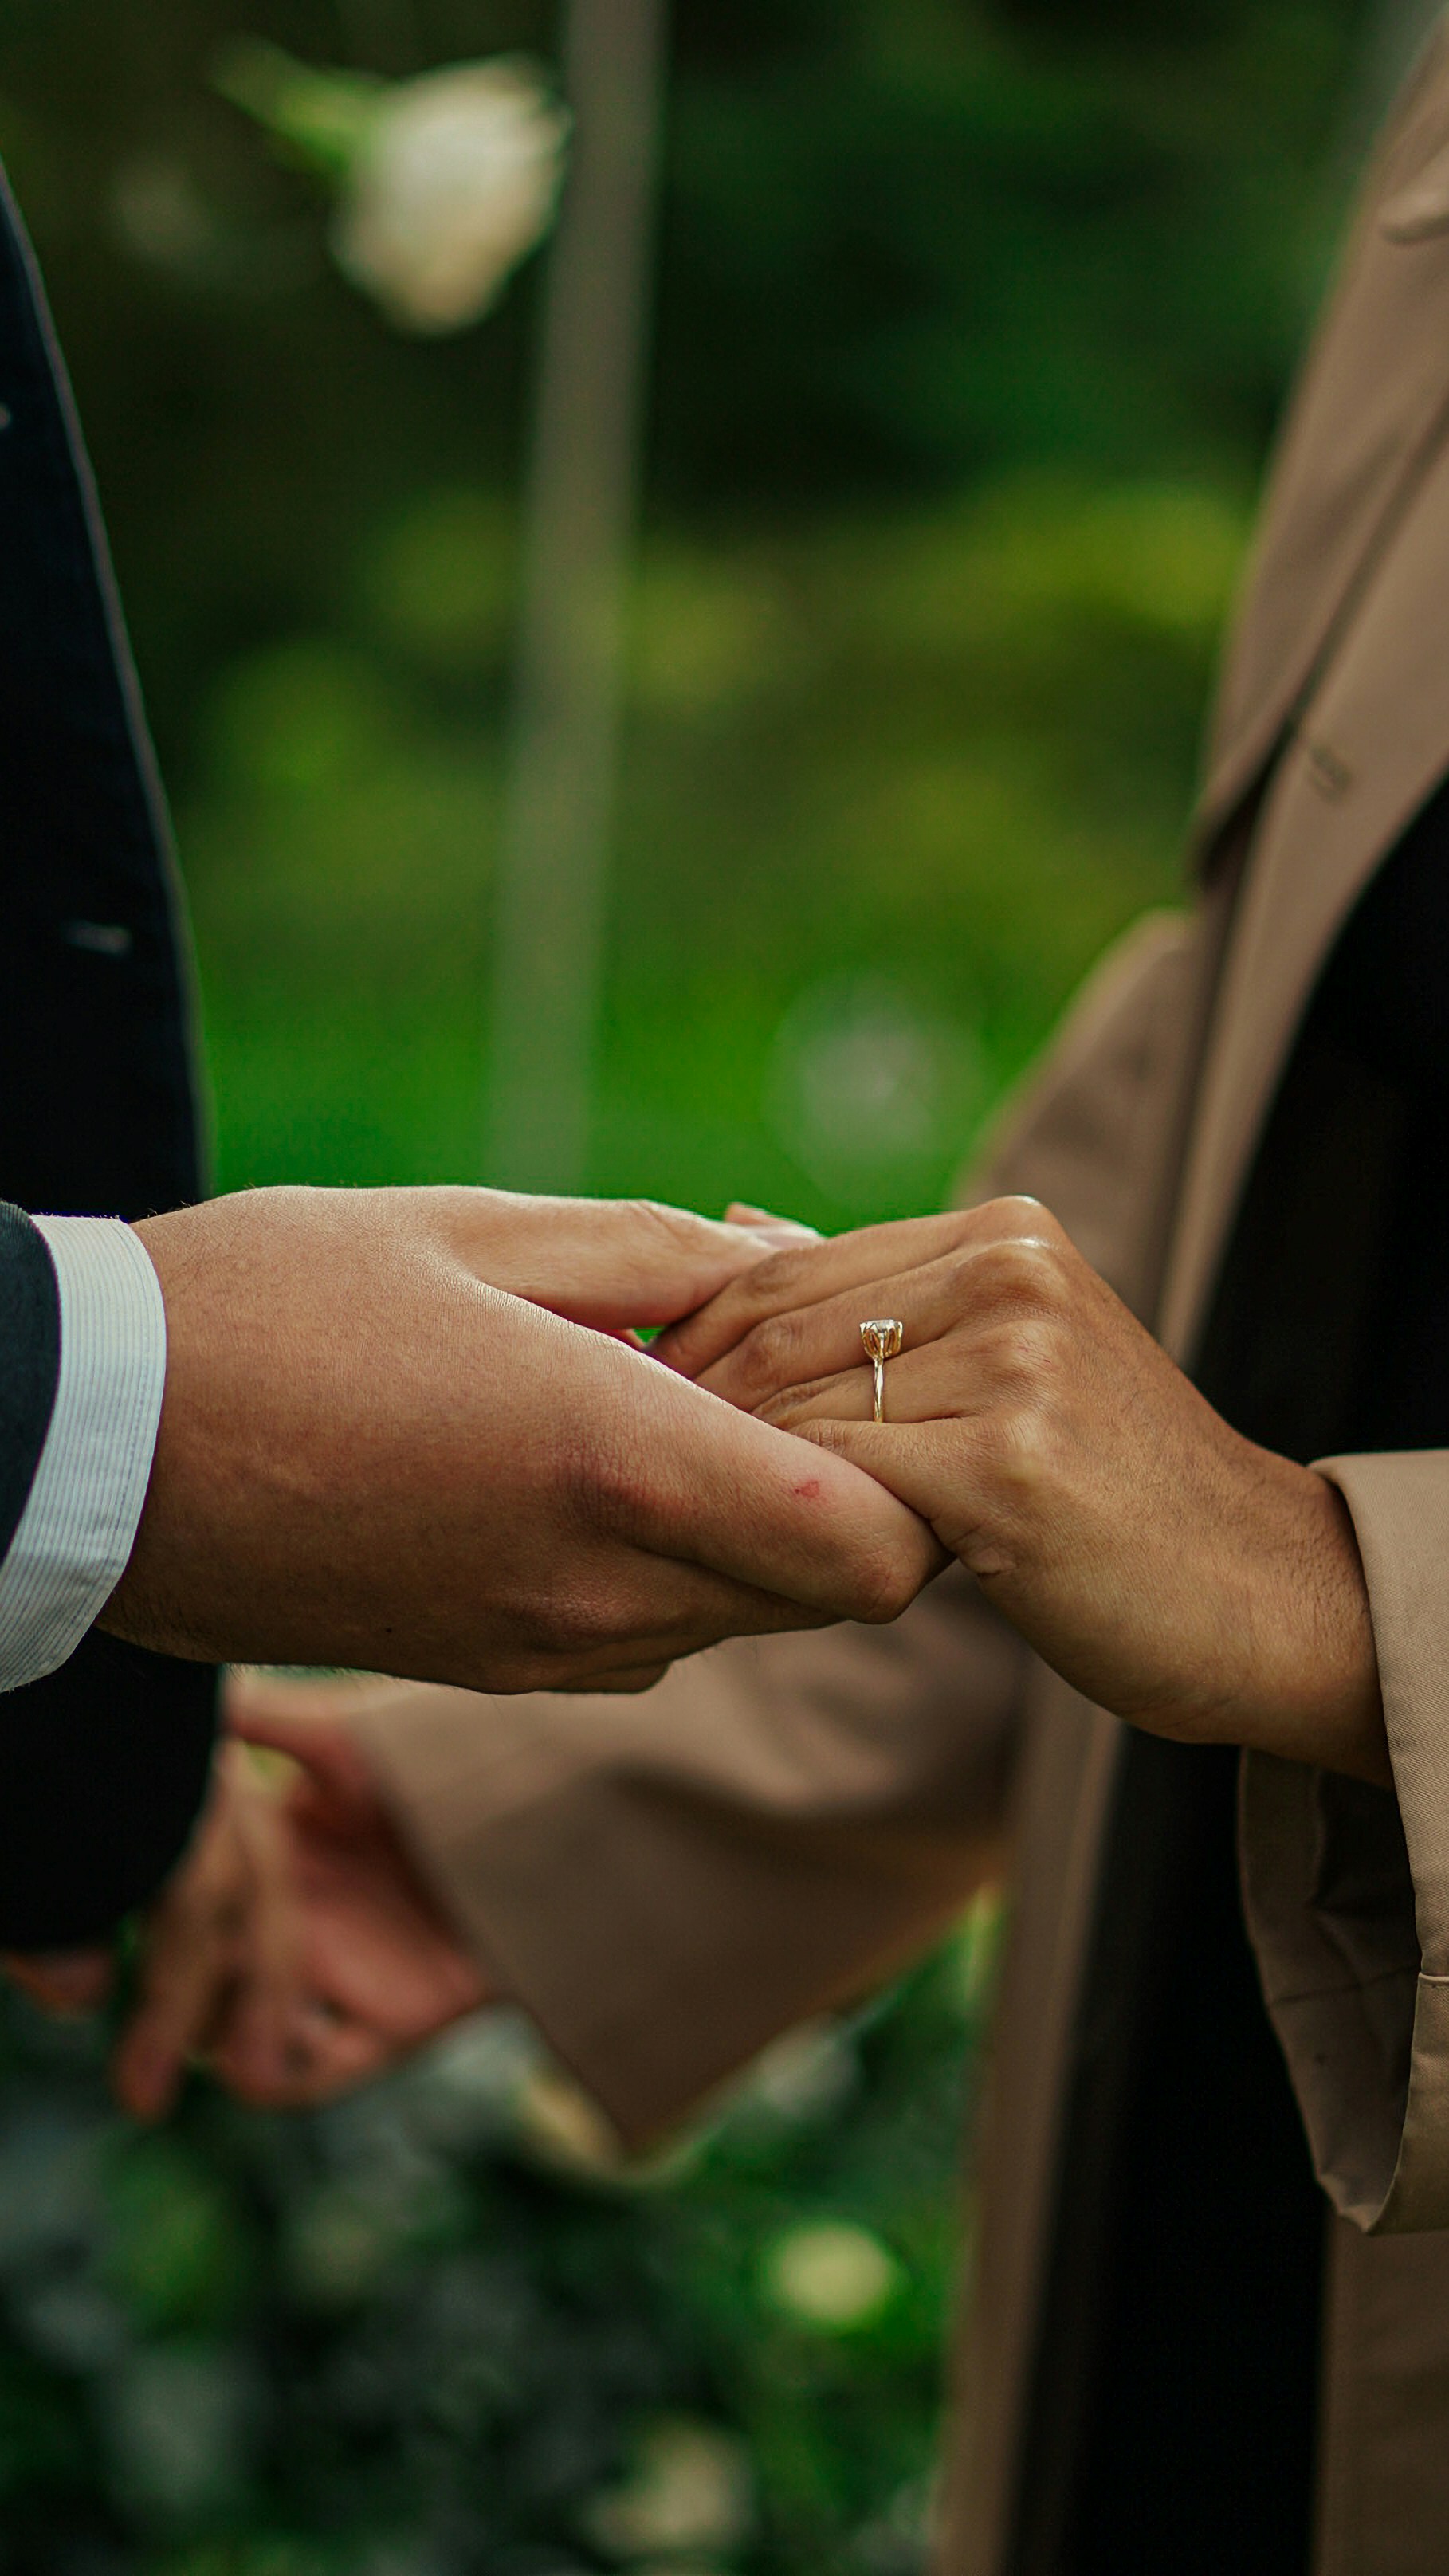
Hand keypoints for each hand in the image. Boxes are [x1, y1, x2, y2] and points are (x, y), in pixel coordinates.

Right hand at [100, 1187, 937, 1693]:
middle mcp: (599, 1590)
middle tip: (768, 1370)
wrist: (83, 1452)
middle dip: (835, 1488)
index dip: (914, 1482)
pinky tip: (579, 1464)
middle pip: (825, 1592)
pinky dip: (657, 1565)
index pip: (878, 1553)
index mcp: (616, 1463)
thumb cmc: (266, 1305)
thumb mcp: (470, 1228)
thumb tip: (789, 1263)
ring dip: (740, 1527)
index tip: (862, 1385)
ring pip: (733, 1617)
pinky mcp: (481, 1671)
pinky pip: (637, 1635)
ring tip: (660, 1400)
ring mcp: (539, 1650)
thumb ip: (659, 1252)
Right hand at [106, 1678, 489, 2118]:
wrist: (561, 1814)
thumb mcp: (350, 1739)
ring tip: (198, 2025)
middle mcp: (289, 1917)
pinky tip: (266, 2050)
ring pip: (232, 2029)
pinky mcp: (387, 2025)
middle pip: (189, 1970)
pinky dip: (275, 2077)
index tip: (103, 1899)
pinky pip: (311, 2075)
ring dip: (206, 2035)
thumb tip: (190, 1696)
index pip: (175, 1890)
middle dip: (149, 1990)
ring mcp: (334, 1977)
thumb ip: (267, 1719)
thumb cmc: (452, 1760)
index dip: (134, 1901)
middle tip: (112, 1991)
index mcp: (268, 1847)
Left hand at [657, 1198, 1387, 1783]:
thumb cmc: (1111, 1490)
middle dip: (686, 1408)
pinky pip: (839, 1482)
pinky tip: (772, 1561)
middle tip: (628, 1477)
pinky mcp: (1011, 1464)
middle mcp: (1011, 1271)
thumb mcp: (1007, 1358)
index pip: (781, 1269)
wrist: (1260, 1593)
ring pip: (796, 1407)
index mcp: (1004, 1230)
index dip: (690, 1345)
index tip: (633, 1412)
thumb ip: (878, 1296)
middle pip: (776, 1330)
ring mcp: (1016, 1362)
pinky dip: (789, 1522)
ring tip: (691, 1523)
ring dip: (730, 1472)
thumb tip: (733, 1229)